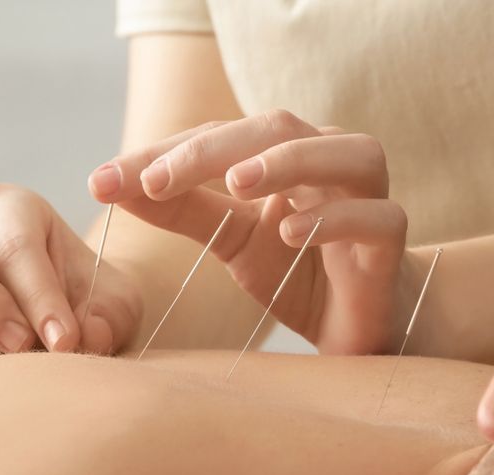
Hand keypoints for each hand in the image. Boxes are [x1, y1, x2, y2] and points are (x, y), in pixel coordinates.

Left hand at [87, 110, 410, 354]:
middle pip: (274, 128)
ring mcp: (367, 193)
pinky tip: (289, 233)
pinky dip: (330, 219)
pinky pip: (370, 216)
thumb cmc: (299, 274)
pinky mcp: (390, 236)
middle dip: (210, 151)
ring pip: (338, 153)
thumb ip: (182, 209)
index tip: (103, 182)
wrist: (359, 326)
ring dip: (284, 162)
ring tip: (235, 184)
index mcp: (285, 153)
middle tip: (155, 181)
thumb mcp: (231, 242)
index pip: (219, 137)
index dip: (163, 154)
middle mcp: (328, 157)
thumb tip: (109, 184)